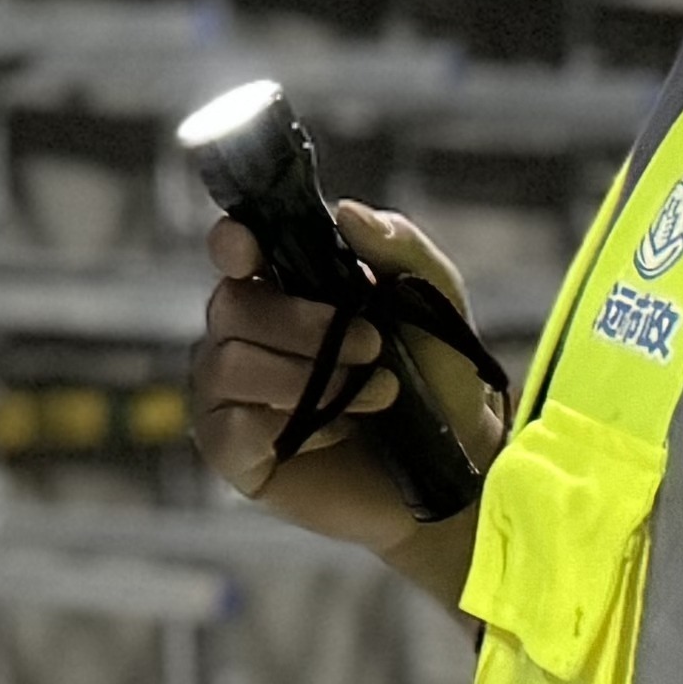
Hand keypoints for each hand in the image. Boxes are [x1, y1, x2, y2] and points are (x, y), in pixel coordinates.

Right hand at [190, 202, 503, 586]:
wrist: (452, 471)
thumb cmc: (437, 381)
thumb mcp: (434, 303)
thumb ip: (400, 248)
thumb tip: (346, 212)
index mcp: (282, 286)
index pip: (232, 249)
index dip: (232, 243)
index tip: (251, 251)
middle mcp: (243, 334)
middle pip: (231, 305)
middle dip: (305, 325)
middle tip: (374, 345)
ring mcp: (231, 394)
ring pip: (230, 364)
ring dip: (307, 377)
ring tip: (373, 394)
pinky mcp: (233, 453)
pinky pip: (232, 428)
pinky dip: (292, 425)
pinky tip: (336, 432)